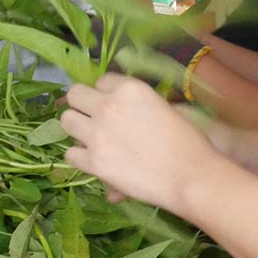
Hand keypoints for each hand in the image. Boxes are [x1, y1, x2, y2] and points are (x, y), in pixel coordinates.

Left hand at [60, 74, 220, 216]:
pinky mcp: (94, 161)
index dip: (106, 95)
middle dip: (82, 106)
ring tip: (92, 140)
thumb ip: (137, 107)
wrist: (191, 176)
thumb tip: (122, 116)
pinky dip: (80, 158)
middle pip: (74, 94)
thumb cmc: (188, 143)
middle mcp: (109, 105)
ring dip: (77, 129)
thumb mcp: (165, 109)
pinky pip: (70, 154)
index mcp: (130, 88)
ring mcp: (98, 133)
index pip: (101, 81)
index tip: (114, 108)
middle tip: (94, 121)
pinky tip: (94, 162)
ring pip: (66, 120)